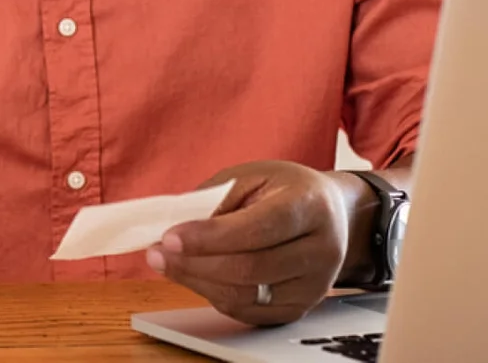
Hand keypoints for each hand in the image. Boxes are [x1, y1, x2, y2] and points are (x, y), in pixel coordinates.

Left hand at [147, 161, 355, 325]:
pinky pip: (247, 310)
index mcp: (310, 206)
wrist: (330, 215)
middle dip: (194, 262)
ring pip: (245, 294)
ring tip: (166, 263)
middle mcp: (321, 249)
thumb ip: (214, 200)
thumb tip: (173, 229)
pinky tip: (193, 275)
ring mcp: (314, 285)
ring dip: (196, 281)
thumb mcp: (250, 177)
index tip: (169, 236)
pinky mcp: (299, 308)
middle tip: (157, 252)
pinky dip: (212, 294)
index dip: (209, 236)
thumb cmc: (284, 191)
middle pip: (250, 268)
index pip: (258, 228)